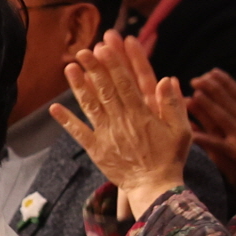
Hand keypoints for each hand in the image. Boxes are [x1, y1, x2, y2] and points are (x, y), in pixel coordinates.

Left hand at [53, 31, 196, 217]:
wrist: (154, 187)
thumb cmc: (170, 158)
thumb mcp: (181, 130)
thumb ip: (173, 104)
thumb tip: (167, 79)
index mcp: (142, 115)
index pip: (126, 84)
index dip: (114, 65)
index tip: (105, 48)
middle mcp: (122, 122)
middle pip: (106, 90)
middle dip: (94, 69)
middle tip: (84, 50)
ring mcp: (107, 135)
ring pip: (90, 106)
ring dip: (79, 87)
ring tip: (69, 68)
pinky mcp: (96, 150)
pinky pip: (79, 133)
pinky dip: (66, 120)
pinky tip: (54, 107)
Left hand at [184, 68, 235, 189]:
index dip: (223, 81)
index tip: (211, 72)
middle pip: (227, 100)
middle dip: (211, 88)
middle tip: (195, 80)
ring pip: (222, 117)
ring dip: (207, 106)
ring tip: (193, 96)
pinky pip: (217, 144)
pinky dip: (204, 139)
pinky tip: (191, 134)